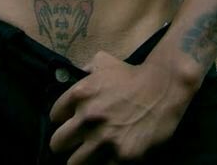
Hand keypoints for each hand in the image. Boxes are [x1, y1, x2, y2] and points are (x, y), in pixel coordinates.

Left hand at [49, 50, 190, 163]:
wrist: (162, 88)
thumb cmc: (131, 74)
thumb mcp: (103, 62)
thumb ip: (85, 70)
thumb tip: (75, 77)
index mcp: (80, 94)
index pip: (54, 116)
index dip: (61, 119)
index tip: (68, 122)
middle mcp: (88, 118)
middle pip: (57, 144)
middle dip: (64, 143)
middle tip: (73, 143)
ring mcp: (104, 139)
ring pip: (74, 163)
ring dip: (80, 158)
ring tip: (86, 155)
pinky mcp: (122, 156)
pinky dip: (103, 163)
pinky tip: (107, 157)